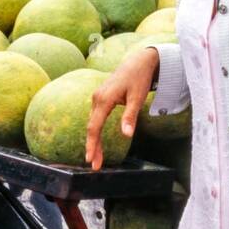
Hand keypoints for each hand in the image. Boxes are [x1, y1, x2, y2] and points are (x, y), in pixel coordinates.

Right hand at [85, 46, 156, 169]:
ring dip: (94, 141)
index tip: (90, 159)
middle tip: (95, 166)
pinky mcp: (100, 99)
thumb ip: (130, 117)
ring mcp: (97, 98)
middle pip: (92, 127)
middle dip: (93, 147)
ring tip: (97, 158)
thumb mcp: (137, 98)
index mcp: (104, 99)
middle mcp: (97, 99)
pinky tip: (97, 142)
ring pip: (93, 123)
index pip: (94, 127)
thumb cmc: (139, 79)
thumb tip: (126, 135)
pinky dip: (96, 131)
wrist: (138, 62)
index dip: (92, 144)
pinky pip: (95, 118)